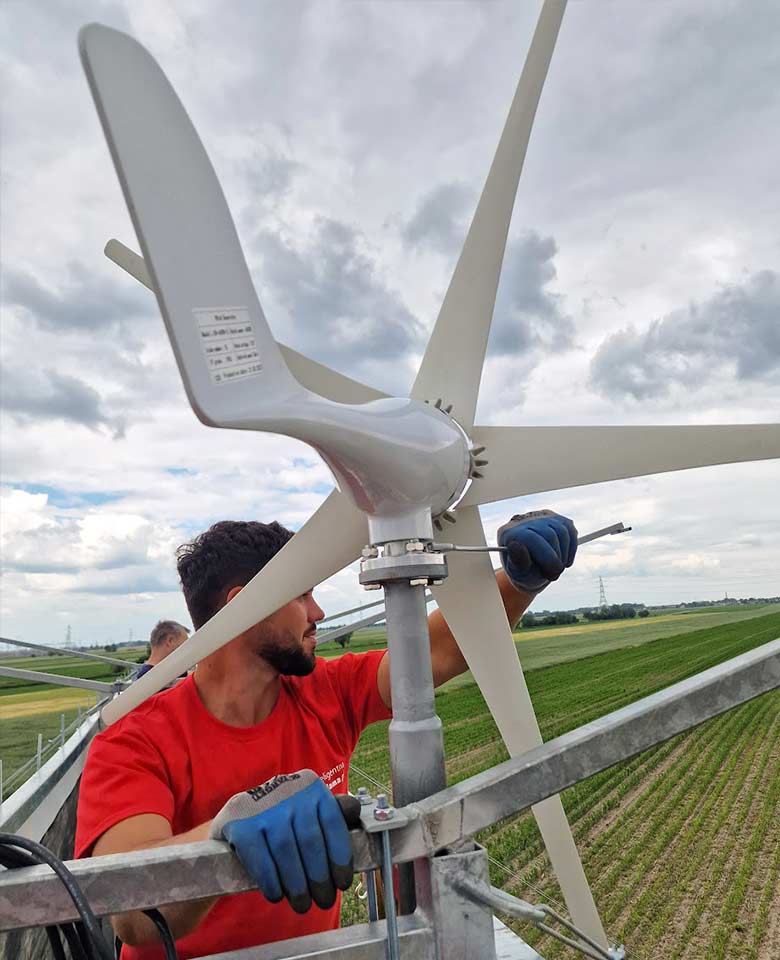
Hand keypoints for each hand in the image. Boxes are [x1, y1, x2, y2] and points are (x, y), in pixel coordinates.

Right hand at [210, 770, 354, 913]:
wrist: (237, 812)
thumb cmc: (283, 814)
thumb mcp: (308, 806)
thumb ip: (331, 812)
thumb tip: (355, 811)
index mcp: (311, 786)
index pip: (333, 822)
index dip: (341, 857)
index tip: (343, 883)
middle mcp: (289, 790)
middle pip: (310, 841)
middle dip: (320, 877)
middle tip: (324, 901)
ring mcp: (263, 806)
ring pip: (287, 851)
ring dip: (297, 884)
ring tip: (303, 904)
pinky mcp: (240, 823)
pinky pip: (261, 858)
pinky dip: (271, 881)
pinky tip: (277, 895)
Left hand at [497, 510, 576, 594]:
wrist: (533, 569)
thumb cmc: (524, 572)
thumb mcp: (519, 574)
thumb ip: (517, 562)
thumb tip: (516, 546)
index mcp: (509, 533)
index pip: (531, 538)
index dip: (546, 557)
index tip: (553, 573)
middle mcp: (524, 520)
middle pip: (549, 535)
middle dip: (555, 559)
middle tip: (553, 575)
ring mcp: (540, 517)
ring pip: (562, 532)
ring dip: (563, 555)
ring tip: (556, 568)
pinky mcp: (556, 518)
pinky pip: (570, 531)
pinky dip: (571, 549)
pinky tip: (564, 559)